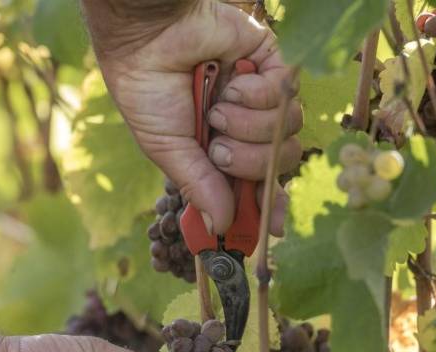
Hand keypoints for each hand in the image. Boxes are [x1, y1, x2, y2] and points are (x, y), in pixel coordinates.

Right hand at [93, 1, 302, 235]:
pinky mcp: (273, 65)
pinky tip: (233, 84)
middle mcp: (247, 126)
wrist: (148, 39)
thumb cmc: (147, 91)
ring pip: (287, 131)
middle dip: (251, 163)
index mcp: (221, 150)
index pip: (257, 185)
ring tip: (219, 110)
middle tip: (219, 149)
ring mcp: (262, 97)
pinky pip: (287, 96)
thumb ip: (199, 186)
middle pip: (279, 163)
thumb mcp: (168, 149)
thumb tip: (220, 225)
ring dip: (250, 127)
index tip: (273, 227)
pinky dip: (259, 95)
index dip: (269, 206)